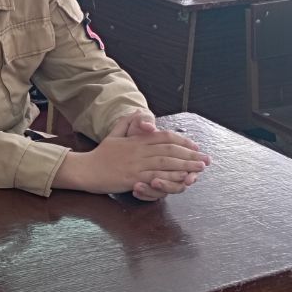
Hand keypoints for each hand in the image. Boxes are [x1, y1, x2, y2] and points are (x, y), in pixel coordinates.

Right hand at [53, 125, 209, 195]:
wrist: (86, 169)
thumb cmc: (101, 154)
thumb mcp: (114, 134)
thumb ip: (128, 122)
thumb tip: (141, 111)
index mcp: (136, 141)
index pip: (164, 137)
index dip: (182, 141)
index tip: (195, 146)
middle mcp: (138, 151)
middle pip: (169, 150)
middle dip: (190, 154)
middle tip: (206, 159)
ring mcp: (136, 165)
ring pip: (165, 163)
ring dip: (185, 165)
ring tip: (200, 167)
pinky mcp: (132, 178)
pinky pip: (155, 177)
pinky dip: (171, 178)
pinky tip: (182, 179)